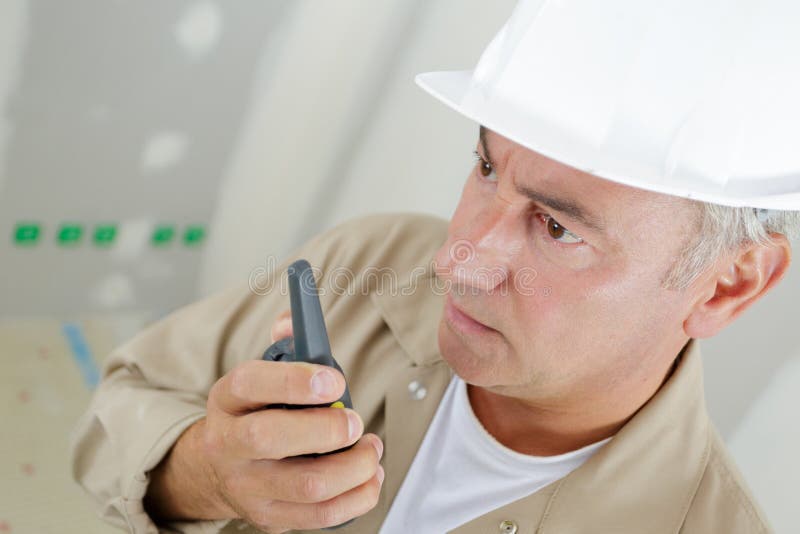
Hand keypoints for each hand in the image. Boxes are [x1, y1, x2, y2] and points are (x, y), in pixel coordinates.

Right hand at [145, 311, 383, 532]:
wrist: (218, 469)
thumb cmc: (254, 415)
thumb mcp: (259, 377)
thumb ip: (284, 345)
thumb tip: (294, 320)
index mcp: (228, 399)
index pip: (250, 383)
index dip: (294, 380)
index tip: (335, 381)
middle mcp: (229, 443)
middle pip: (270, 438)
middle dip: (327, 428)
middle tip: (355, 421)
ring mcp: (247, 485)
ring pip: (306, 484)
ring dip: (353, 466)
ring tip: (369, 448)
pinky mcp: (270, 516)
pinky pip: (320, 516)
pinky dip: (357, 498)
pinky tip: (368, 476)